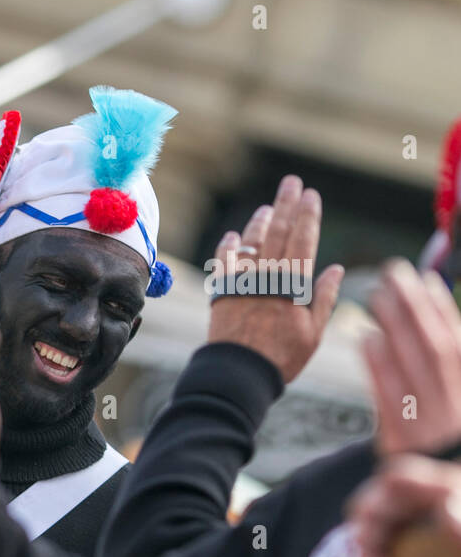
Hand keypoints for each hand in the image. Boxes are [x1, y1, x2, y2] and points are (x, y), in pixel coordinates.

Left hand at [207, 174, 342, 381]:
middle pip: (278, 232)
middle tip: (290, 183)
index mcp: (293, 284)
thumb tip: (335, 268)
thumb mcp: (313, 332)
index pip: (303, 240)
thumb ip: (323, 297)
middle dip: (286, 205)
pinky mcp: (221, 291)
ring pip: (251, 243)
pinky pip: (224, 262)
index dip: (307, 215)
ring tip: (267, 208)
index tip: (310, 194)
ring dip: (259, 222)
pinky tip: (233, 236)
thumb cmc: (282, 357)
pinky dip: (229, 247)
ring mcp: (242, 282)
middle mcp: (267, 277)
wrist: (238, 373)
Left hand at [362, 260, 460, 455]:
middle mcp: (456, 405)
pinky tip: (366, 339)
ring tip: (376, 296)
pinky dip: (379, 367)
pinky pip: (389, 397)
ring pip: (413, 365)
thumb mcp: (455, 402)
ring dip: (395, 326)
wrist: (440, 495)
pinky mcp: (402, 441)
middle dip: (415, 306)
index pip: (459, 343)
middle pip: (435, 346)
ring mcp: (430, 423)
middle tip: (392, 273)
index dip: (443, 309)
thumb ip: (450, 365)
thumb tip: (434, 314)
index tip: (427, 280)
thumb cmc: (445, 439)